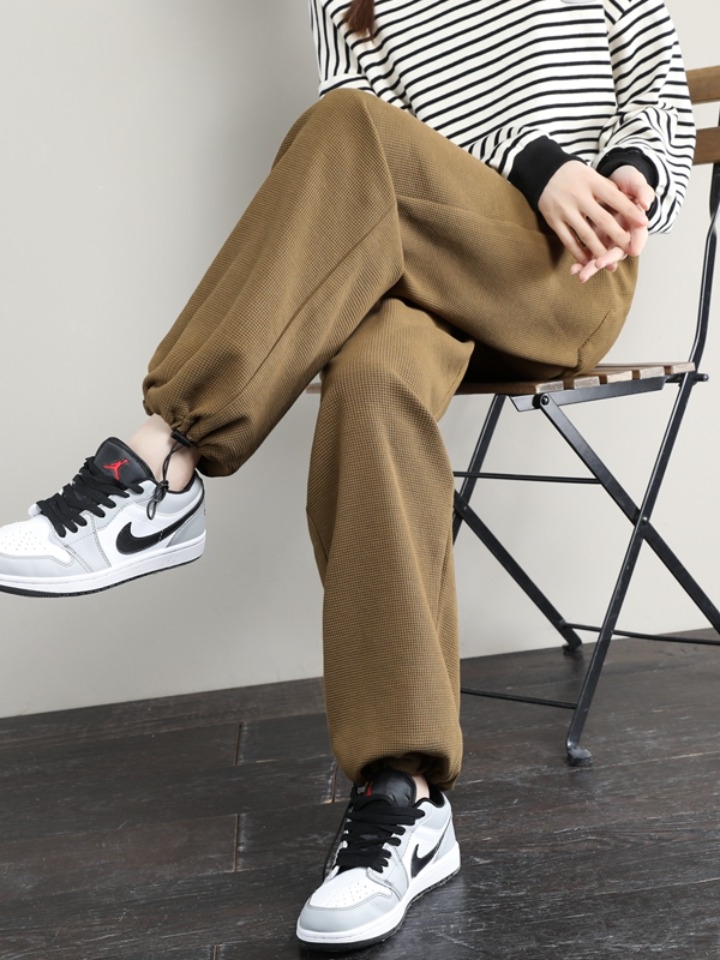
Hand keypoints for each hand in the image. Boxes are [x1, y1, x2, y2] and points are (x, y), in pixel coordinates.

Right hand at [538, 161, 648, 281]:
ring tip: (610, 264)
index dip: (630, 212)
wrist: (543, 171)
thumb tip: (630, 205)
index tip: (644, 224)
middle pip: (603, 220)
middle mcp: (579, 196)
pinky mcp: (554, 221)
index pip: (616, 199)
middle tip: (631, 250)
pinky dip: (578, 253)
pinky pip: (568, 241)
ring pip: (585, 235)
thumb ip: (609, 189)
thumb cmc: (575, 175)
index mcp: (592, 182)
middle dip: (618, 237)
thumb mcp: (593, 174)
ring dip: (599, 252)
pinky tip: (587, 262)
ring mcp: (565, 210)